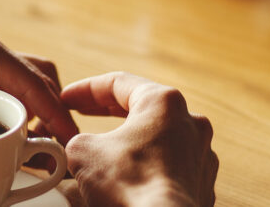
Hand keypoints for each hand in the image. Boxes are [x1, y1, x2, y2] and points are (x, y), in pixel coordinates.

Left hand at [0, 22, 78, 142]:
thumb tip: (37, 156)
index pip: (33, 82)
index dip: (57, 114)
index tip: (70, 141)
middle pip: (41, 76)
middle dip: (53, 112)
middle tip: (59, 148)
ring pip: (32, 78)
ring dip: (41, 109)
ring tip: (41, 143)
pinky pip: (15, 82)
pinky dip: (25, 106)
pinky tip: (22, 132)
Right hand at [62, 73, 217, 206]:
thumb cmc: (129, 185)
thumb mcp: (83, 152)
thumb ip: (77, 139)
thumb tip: (80, 147)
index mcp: (163, 102)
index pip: (118, 83)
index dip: (85, 90)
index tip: (66, 99)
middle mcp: (190, 122)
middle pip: (142, 107)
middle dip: (108, 111)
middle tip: (82, 113)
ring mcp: (201, 154)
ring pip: (158, 137)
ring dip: (130, 140)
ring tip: (103, 151)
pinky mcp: (202, 183)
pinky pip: (169, 165)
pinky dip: (147, 166)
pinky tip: (127, 178)